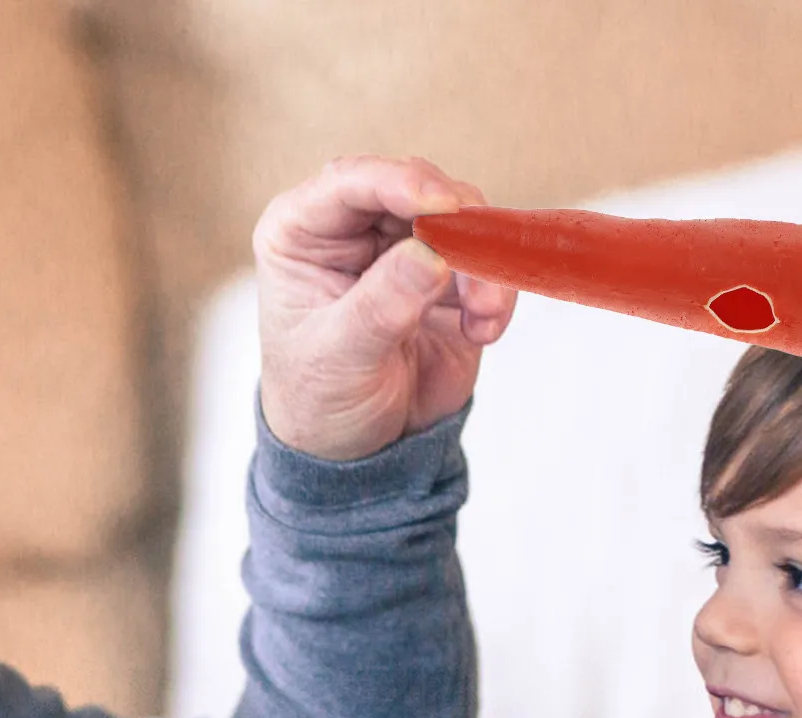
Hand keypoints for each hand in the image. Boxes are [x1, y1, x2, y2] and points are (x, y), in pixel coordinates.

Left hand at [253, 154, 516, 460]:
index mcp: (304, 232)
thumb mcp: (338, 356)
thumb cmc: (318, 401)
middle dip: (456, 226)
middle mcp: (355, 229)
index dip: (400, 183)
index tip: (441, 206)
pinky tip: (484, 332)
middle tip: (477, 272)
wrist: (354, 452)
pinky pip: (487, 264)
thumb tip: (429, 255)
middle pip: (418, 190)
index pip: (351, 182)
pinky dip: (496, 292)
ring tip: (482, 318)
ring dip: (483, 264)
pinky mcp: (447, 282)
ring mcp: (405, 252)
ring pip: (462, 222)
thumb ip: (381, 304)